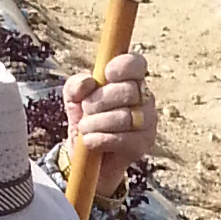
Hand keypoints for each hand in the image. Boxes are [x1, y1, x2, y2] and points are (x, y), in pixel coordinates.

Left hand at [64, 48, 157, 170]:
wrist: (87, 155)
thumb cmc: (85, 119)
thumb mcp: (73, 98)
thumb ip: (75, 85)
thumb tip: (88, 82)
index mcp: (131, 80)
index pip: (137, 64)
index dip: (123, 66)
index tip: (106, 74)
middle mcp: (145, 99)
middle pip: (128, 91)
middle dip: (99, 100)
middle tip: (86, 109)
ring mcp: (148, 123)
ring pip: (124, 117)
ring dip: (96, 122)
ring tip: (84, 127)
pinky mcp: (142, 145)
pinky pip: (122, 139)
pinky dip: (99, 139)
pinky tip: (90, 141)